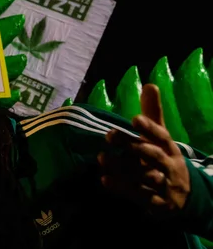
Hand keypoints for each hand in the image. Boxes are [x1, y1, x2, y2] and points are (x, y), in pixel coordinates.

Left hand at [98, 84, 190, 215]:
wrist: (184, 196)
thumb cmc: (164, 158)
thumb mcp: (160, 138)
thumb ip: (153, 113)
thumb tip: (149, 84)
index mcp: (169, 148)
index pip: (162, 136)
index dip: (150, 127)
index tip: (134, 118)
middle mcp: (168, 165)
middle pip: (152, 155)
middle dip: (133, 146)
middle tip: (109, 135)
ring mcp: (163, 185)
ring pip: (145, 177)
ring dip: (123, 168)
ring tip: (101, 158)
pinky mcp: (155, 202)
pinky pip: (139, 196)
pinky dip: (122, 188)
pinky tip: (104, 180)